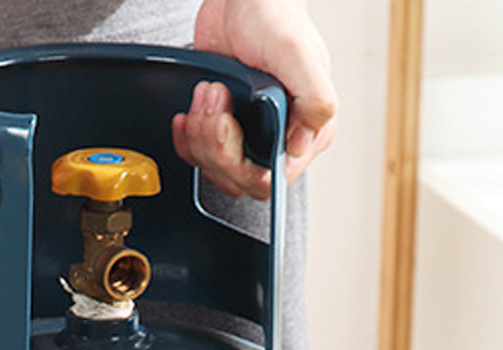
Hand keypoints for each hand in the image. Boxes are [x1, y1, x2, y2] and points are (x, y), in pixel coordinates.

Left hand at [172, 0, 337, 198]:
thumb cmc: (274, 15)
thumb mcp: (298, 55)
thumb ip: (315, 100)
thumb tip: (304, 143)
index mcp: (306, 128)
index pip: (270, 179)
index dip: (239, 160)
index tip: (228, 120)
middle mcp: (280, 136)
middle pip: (238, 178)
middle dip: (214, 143)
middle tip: (215, 98)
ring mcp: (251, 133)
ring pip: (216, 170)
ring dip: (199, 134)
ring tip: (207, 91)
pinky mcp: (225, 126)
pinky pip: (201, 155)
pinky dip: (187, 138)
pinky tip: (190, 112)